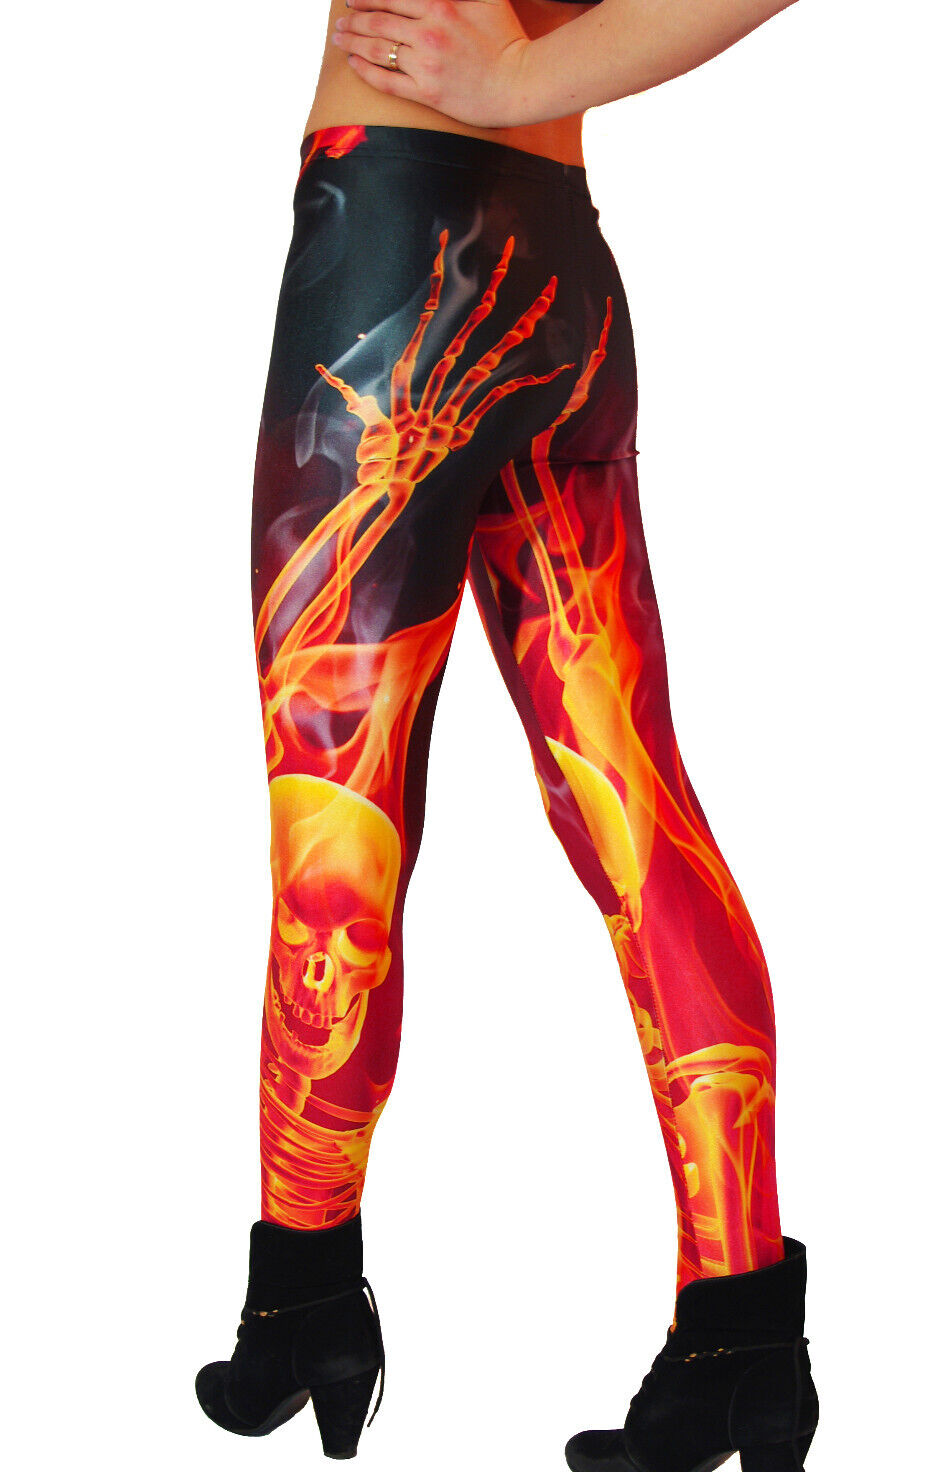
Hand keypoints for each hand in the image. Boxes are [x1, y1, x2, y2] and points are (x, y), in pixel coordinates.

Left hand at [331, 0, 530, 127]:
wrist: (521, 83)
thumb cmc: (506, 38)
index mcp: (441, 4)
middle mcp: (428, 32)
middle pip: (378, 22)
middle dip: (353, 20)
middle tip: (340, 21)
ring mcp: (426, 64)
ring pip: (377, 50)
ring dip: (352, 43)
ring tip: (339, 39)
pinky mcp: (427, 93)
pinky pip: (386, 81)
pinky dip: (365, 71)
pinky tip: (354, 64)